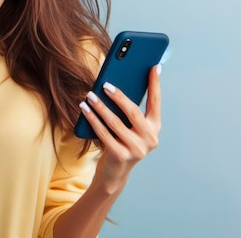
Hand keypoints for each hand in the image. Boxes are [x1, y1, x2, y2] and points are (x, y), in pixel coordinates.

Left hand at [80, 65, 161, 192]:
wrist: (114, 174)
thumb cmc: (121, 143)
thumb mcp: (130, 128)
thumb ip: (129, 111)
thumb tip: (116, 84)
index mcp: (154, 128)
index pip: (156, 102)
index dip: (155, 84)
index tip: (155, 66)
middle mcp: (149, 139)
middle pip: (133, 111)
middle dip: (118, 96)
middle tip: (105, 84)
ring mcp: (136, 149)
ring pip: (115, 122)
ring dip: (100, 107)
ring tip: (89, 95)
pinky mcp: (120, 155)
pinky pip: (103, 132)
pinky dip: (92, 119)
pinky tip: (84, 109)